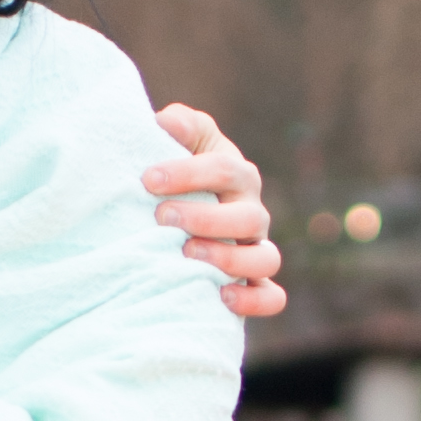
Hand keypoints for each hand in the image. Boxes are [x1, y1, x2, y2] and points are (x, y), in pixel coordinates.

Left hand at [145, 103, 283, 319]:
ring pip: (265, 258)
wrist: (173, 214)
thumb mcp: (178, 142)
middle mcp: (253, 212)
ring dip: (229, 258)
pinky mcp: (254, 285)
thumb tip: (167, 122)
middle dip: (205, 218)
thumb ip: (179, 125)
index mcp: (237, 175)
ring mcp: (256, 250)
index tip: (148, 179)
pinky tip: (222, 295)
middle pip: (248, 217)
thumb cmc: (174, 175)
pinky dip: (253, 298)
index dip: (188, 173)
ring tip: (188, 254)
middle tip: (162, 218)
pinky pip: (272, 297)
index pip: (223, 170)